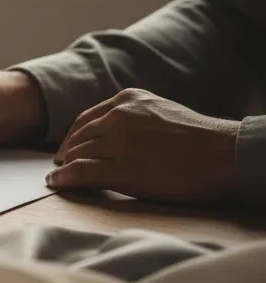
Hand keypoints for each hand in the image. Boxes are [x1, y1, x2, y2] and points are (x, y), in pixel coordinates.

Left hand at [47, 89, 238, 202]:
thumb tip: (109, 134)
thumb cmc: (199, 139)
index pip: (86, 119)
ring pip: (77, 154)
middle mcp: (119, 116)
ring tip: (59, 176)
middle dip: (67, 153)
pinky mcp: (123, 169)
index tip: (66, 149)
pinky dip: (64, 179)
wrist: (225, 155)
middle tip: (60, 166)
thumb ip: (133, 116)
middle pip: (79, 137)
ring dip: (64, 167)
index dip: (72, 136)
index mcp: (128, 99)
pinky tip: (57, 183)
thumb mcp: (161, 111)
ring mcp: (119, 142)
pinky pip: (80, 173)